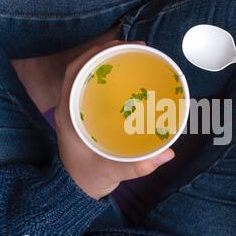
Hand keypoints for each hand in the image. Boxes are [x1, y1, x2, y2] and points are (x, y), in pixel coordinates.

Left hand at [55, 40, 174, 199]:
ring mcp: (78, 108)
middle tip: (137, 49)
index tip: (121, 47)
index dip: (95, 54)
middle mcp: (71, 106)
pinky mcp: (87, 112)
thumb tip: (167, 153)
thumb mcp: (111, 172)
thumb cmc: (87, 178)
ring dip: (110, 61)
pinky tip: (130, 76)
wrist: (75, 188)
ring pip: (90, 74)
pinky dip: (112, 76)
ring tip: (136, 56)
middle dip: (108, 52)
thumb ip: (137, 166)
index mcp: (69, 114)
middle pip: (84, 67)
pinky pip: (96, 86)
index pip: (75, 73)